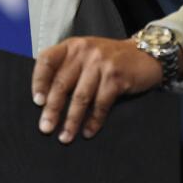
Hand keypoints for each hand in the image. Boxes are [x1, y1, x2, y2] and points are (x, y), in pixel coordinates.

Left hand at [30, 36, 162, 143]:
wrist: (145, 54)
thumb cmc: (110, 59)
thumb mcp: (86, 55)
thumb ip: (68, 68)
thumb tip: (46, 100)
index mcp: (72, 46)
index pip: (47, 60)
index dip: (39, 81)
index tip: (37, 101)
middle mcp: (84, 51)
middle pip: (62, 83)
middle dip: (52, 109)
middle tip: (45, 128)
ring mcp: (101, 63)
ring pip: (80, 97)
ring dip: (71, 120)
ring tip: (65, 136)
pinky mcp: (116, 77)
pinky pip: (100, 104)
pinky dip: (93, 121)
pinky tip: (88, 132)